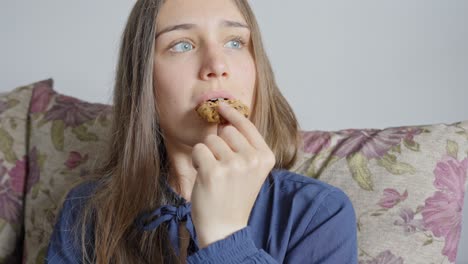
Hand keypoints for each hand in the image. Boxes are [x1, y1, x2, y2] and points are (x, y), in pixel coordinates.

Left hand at [190, 101, 275, 247]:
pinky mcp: (213, 171)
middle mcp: (252, 159)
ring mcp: (234, 165)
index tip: (221, 105)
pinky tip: (204, 177)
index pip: (247, 126)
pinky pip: (198, 150)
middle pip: (226, 132)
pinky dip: (196, 161)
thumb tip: (226, 119)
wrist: (225, 228)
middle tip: (221, 167)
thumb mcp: (251, 170)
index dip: (232, 114)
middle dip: (218, 145)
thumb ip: (245, 146)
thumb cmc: (235, 196)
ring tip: (214, 174)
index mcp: (266, 157)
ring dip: (207, 154)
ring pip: (211, 140)